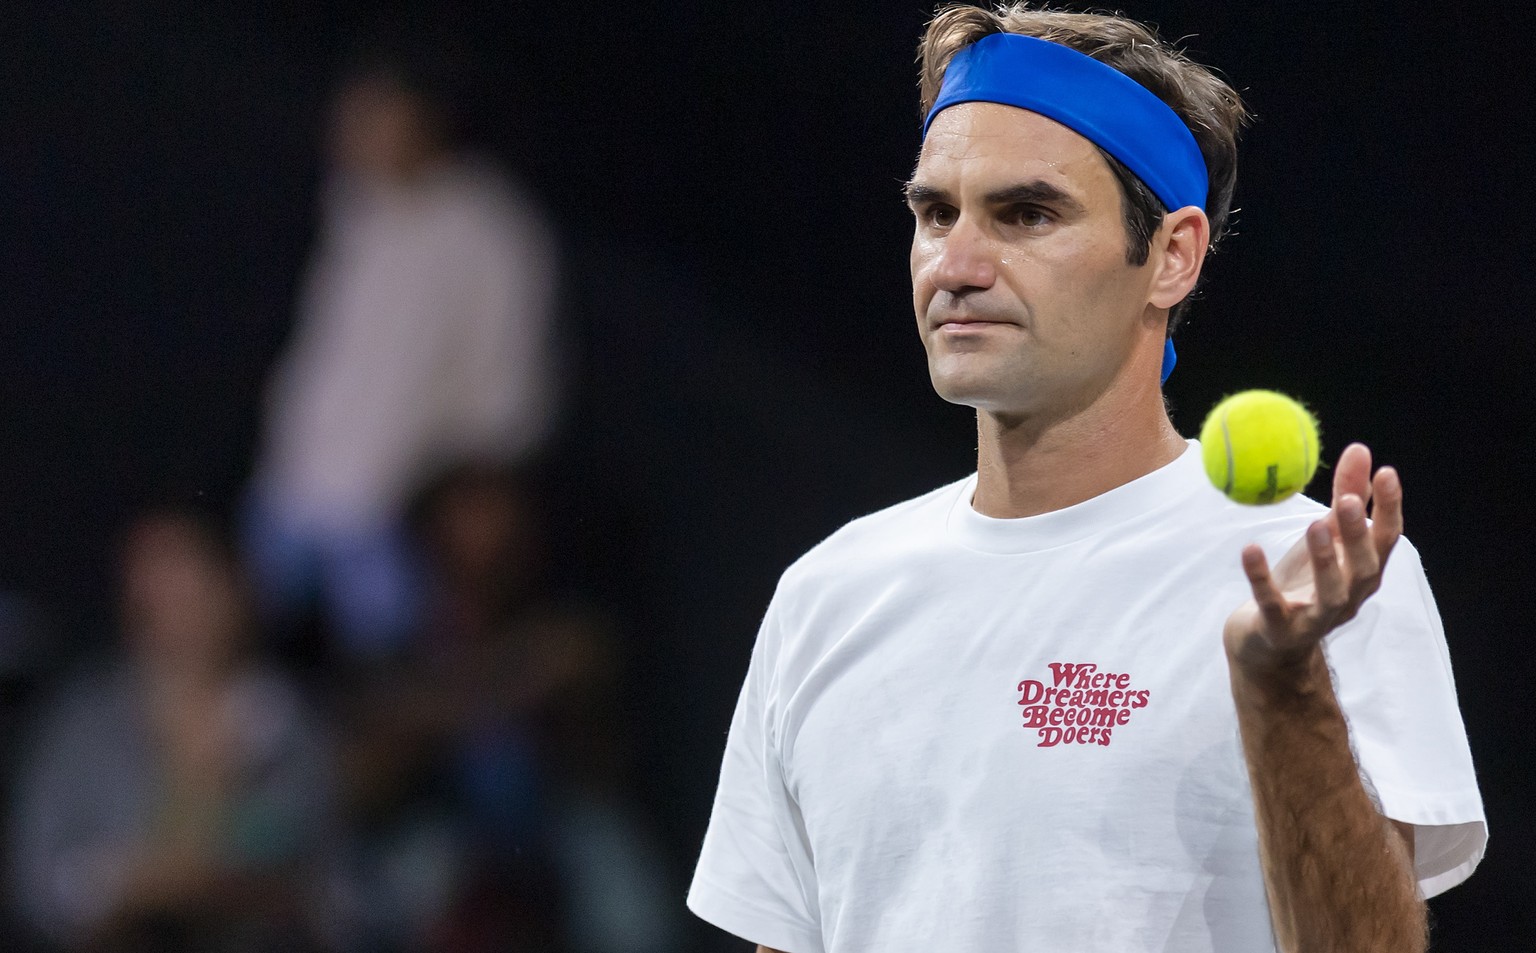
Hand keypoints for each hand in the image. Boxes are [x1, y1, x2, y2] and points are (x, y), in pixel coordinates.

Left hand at [1224, 443, 1403, 673]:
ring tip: (1314, 524)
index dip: (1389, 508)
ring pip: (1331, 592)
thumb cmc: (1302, 582)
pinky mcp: (1281, 630)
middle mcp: (1348, 597)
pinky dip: (1261, 578)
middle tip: (1347, 501)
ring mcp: (1316, 618)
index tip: (1386, 471)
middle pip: (1364, 567)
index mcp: (1362, 572)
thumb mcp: (1324, 537)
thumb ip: (1345, 496)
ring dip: (1325, 559)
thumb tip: (1360, 449)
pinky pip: (1271, 604)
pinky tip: (1250, 550)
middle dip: (1357, 534)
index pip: (1386, 539)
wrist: (1266, 644)